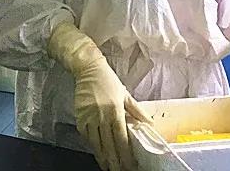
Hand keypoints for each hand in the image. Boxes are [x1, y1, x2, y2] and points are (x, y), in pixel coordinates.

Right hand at [48, 22, 143, 170]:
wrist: (88, 69)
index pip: (121, 138)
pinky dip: (91, 144)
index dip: (125, 154)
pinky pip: (85, 135)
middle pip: (108, 144)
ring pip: (96, 142)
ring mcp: (89, 116)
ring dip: (102, 156)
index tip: (130, 165)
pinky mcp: (79, 116)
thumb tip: (149, 123)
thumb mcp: (125, 94)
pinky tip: (96, 150)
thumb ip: (136, 110)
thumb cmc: (108, 81)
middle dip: (114, 161)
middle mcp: (102, 115)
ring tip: (107, 167)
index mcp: (115, 110)